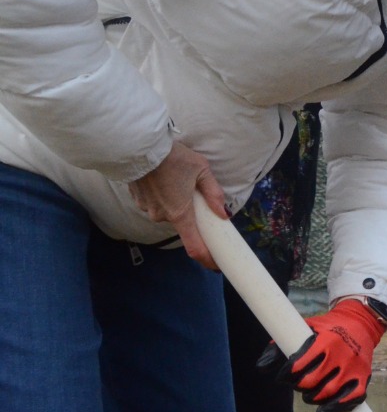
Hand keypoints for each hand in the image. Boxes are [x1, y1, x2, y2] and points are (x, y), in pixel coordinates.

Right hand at [128, 142, 228, 269]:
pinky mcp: (137, 200)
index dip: (207, 258)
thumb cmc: (173, 157)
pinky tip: (164, 179)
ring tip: (177, 178)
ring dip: (176, 201)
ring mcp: (147, 209)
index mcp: (180, 213)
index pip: (194, 246)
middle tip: (194, 189)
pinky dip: (163, 196)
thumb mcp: (202, 171)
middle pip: (183, 222)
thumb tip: (224, 215)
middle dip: (191, 211)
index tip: (216, 266)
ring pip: (169, 211)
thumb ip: (214, 194)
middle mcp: (161, 216)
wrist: (138, 146)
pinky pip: (156, 204)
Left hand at [270, 298, 386, 411]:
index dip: (286, 375)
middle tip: (298, 383)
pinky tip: (323, 410)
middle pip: (310, 383)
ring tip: (310, 393)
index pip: (298, 366)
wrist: (360, 324)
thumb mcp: (304, 329)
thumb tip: (260, 368)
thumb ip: (280, 346)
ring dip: (313, 398)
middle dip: (299, 386)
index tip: (283, 376)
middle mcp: (341, 354)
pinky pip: (349, 400)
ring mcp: (353, 368)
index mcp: (325, 341)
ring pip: (326, 394)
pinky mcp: (363, 378)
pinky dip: (334, 408)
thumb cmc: (326, 329)